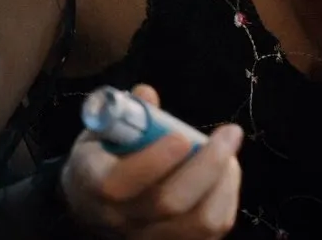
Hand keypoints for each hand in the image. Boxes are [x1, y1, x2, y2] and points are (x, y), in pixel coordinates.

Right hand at [60, 84, 243, 239]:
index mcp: (92, 183)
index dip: (153, 161)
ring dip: (223, 182)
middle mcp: (119, 218)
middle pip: (168, 204)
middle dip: (206, 165)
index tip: (182, 136)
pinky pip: (212, 231)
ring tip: (229, 153)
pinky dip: (227, 199)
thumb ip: (123, 114)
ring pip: (198, 223)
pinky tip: (227, 173)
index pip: (118, 184)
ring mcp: (148, 237)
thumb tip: (147, 95)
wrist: (93, 205)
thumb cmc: (101, 159)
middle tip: (229, 134)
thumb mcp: (100, 131)